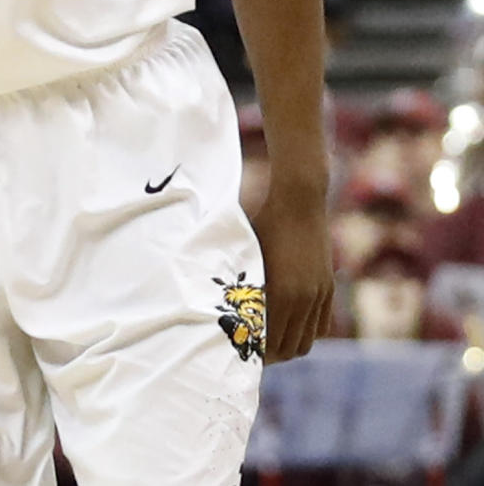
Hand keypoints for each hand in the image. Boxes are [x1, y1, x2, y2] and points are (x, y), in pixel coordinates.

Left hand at [252, 186, 333, 362]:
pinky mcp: (327, 285)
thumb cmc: (261, 217)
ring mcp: (319, 292)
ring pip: (309, 340)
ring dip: (290, 345)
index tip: (242, 352)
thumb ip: (243, 283)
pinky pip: (321, 323)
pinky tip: (290, 326)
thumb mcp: (246, 251)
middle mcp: (304, 298)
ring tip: (271, 342)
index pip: (271, 343)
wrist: (297, 195)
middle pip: (291, 348)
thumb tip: (225, 305)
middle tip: (253, 352)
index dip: (257, 354)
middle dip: (272, 355)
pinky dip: (307, 332)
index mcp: (281, 292)